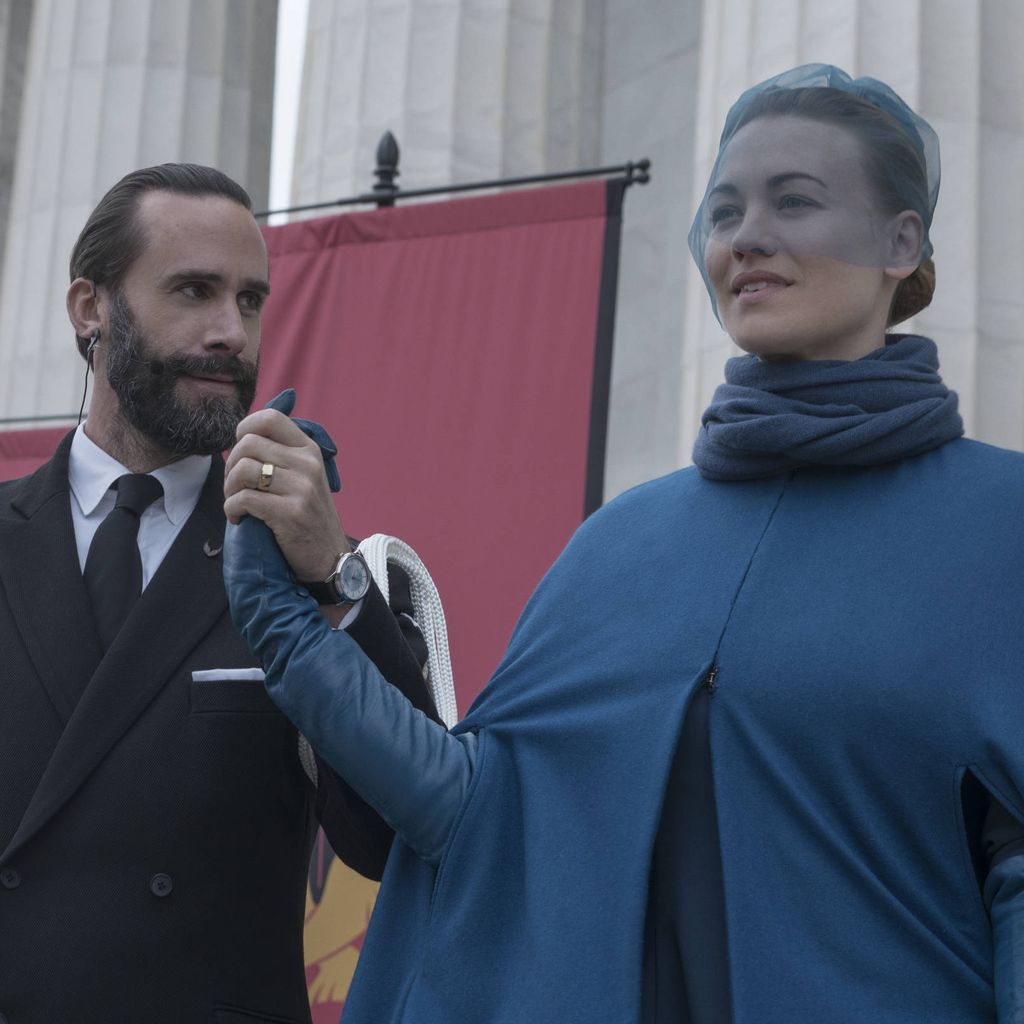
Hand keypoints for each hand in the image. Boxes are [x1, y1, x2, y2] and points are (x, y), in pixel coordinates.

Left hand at [224, 408, 350, 581]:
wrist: (330, 558)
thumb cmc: (308, 516)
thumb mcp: (305, 477)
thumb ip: (281, 455)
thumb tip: (243, 436)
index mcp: (309, 450)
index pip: (270, 417)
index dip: (245, 428)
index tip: (242, 452)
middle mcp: (308, 464)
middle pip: (248, 444)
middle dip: (230, 465)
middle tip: (235, 486)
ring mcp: (302, 488)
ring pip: (243, 469)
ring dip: (229, 489)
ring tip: (236, 502)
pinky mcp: (290, 513)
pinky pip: (244, 499)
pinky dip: (232, 509)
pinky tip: (239, 518)